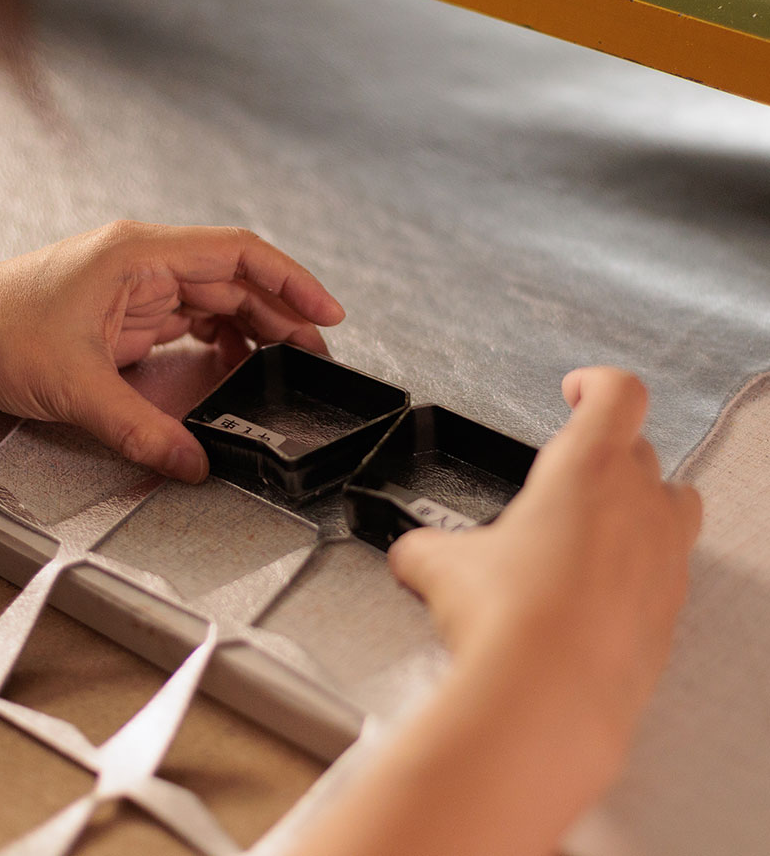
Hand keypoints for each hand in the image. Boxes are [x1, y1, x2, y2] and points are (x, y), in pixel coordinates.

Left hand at [0, 222, 344, 480]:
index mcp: (139, 255)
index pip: (239, 254)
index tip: (326, 313)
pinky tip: (235, 365)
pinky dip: (221, 343)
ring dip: (256, 330)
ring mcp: (136, 289)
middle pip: (236, 281)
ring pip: (218, 301)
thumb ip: (141, 429)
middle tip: (315, 356)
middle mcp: (144, 264)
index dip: (292, 282)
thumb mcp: (74, 385)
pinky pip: (192, 323)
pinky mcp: (127, 315)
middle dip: (282, 316)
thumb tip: (192, 461)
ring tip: (286, 364)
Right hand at [389, 367, 700, 773]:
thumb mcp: (441, 567)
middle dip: (606, 451)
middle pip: (643, 450)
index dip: (596, 383)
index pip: (619, 393)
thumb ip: (427, 548)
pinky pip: (666, 570)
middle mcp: (639, 506)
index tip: (576, 390)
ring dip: (641, 502)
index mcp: (587, 468)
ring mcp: (664, 560)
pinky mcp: (670, 613)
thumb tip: (413, 555)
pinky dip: (639, 566)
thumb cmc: (509, 619)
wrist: (548, 701)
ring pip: (672, 505)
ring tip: (599, 522)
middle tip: (570, 472)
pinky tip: (595, 591)